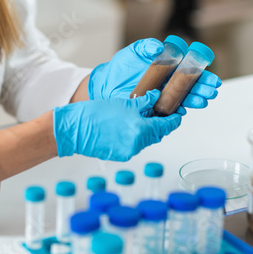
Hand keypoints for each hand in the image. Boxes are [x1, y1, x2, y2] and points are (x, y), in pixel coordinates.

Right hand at [53, 90, 180, 160]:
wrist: (74, 129)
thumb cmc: (95, 114)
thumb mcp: (124, 103)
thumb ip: (144, 102)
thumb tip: (156, 98)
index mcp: (140, 130)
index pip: (167, 126)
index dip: (174, 119)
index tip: (178, 113)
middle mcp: (137, 144)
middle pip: (158, 134)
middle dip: (162, 124)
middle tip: (163, 112)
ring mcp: (128, 152)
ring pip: (146, 140)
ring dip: (149, 130)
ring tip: (145, 117)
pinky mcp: (120, 155)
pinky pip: (135, 145)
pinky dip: (137, 136)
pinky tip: (131, 126)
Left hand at [87, 37, 221, 112]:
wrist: (107, 84)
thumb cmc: (121, 66)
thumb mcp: (134, 51)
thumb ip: (147, 46)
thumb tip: (158, 47)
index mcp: (169, 67)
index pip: (190, 70)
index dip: (202, 74)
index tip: (210, 77)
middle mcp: (169, 82)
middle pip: (191, 86)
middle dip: (203, 89)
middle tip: (211, 91)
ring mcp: (163, 95)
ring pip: (183, 98)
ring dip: (195, 100)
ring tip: (203, 100)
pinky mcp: (155, 106)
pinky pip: (170, 109)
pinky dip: (178, 110)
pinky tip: (185, 109)